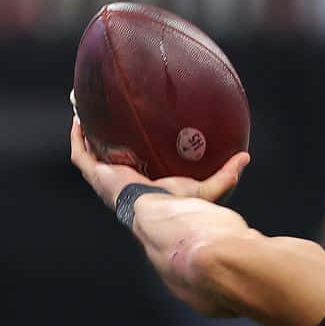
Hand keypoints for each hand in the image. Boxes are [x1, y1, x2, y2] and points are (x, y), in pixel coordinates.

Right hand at [69, 114, 248, 210]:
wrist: (161, 214)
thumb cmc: (182, 207)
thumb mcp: (206, 187)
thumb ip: (226, 174)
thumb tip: (245, 157)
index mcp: (143, 188)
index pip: (135, 169)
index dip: (131, 155)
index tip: (133, 137)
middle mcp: (121, 184)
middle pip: (108, 159)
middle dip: (105, 141)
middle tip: (106, 118)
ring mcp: (106, 180)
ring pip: (90, 153)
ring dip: (87, 134)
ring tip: (85, 111)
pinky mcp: (97, 176)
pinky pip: (81, 154)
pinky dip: (78, 137)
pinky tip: (79, 119)